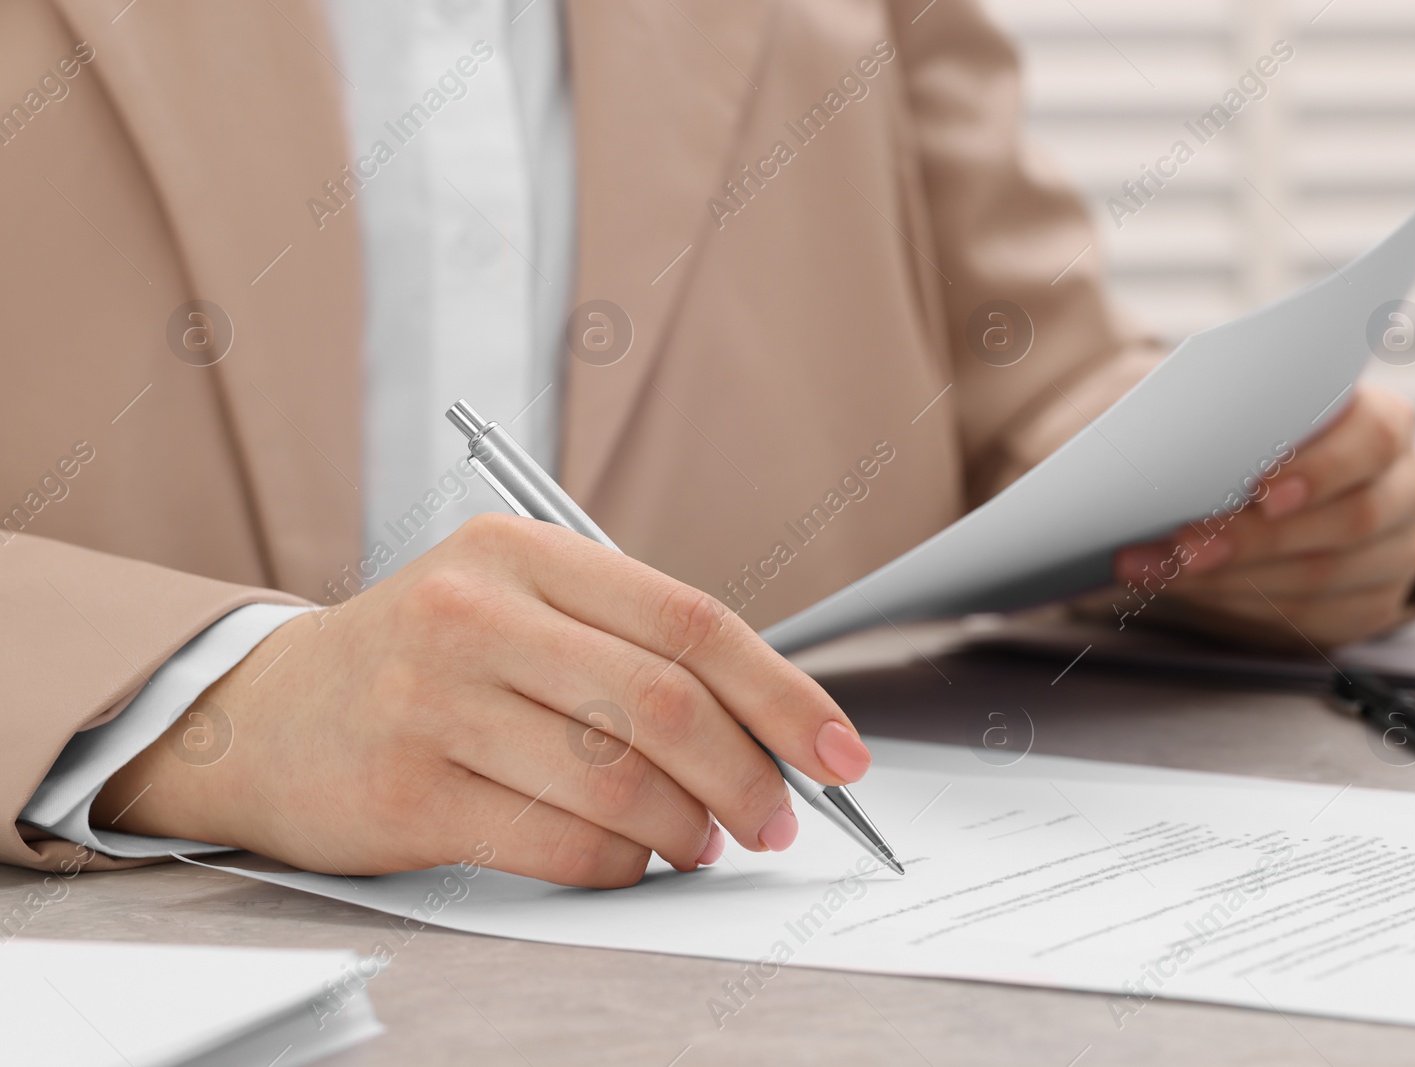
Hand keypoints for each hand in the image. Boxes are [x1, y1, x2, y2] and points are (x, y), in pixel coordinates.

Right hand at [91, 514, 873, 886]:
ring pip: (616, 778)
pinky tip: (631, 859)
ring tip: (702, 842)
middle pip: (663, 702)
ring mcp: (431, 702)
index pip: (690, 620)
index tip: (839, 753)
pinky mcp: (406, 791)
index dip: (783, 695)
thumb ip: (627, 644)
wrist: (266, 713)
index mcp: (521, 551)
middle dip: (748, 776)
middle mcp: (473, 613)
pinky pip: (557, 842)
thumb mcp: (516, 606)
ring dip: (688, 827)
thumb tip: (768, 729)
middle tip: (778, 819)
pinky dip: (620, 864)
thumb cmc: (426, 661)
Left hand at [1110, 385, 1414, 648]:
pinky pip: (1313, 614)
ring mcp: (1396, 548)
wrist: (1246, 490)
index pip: (1374, 438)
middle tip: (1186, 545)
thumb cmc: (1240, 437)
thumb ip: (1219, 407)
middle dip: (1257, 537)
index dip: (1321, 466)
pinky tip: (1191, 588)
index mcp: (1382, 422)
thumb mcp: (1231, 409)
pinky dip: (1241, 604)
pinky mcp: (1372, 600)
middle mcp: (1404, 484)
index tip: (1261, 489)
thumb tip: (1172, 434)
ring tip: (1163, 567)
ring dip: (1233, 576)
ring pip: (1325, 574)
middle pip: (1351, 518)